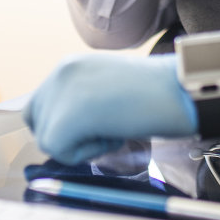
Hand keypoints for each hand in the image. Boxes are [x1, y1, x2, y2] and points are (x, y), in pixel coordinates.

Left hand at [23, 53, 196, 163]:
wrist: (183, 90)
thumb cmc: (157, 93)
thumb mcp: (109, 88)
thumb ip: (81, 99)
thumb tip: (64, 129)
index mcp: (70, 66)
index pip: (41, 104)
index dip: (63, 123)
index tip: (94, 124)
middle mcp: (60, 73)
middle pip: (37, 121)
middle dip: (67, 135)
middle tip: (106, 128)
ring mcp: (62, 92)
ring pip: (47, 139)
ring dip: (79, 144)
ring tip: (113, 128)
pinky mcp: (68, 116)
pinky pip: (59, 150)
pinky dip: (86, 153)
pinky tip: (114, 135)